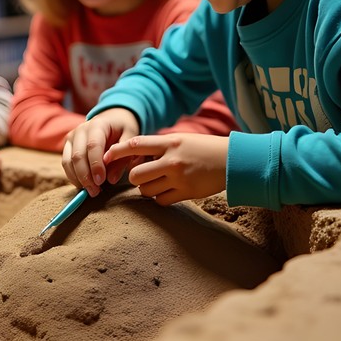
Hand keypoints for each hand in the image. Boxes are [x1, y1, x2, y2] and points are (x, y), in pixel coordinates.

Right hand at [62, 108, 139, 196]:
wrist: (112, 118)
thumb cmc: (123, 129)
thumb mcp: (131, 139)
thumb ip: (123, 157)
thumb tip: (111, 179)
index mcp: (98, 124)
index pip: (93, 146)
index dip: (96, 165)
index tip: (101, 181)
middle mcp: (81, 129)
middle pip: (77, 155)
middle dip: (85, 176)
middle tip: (95, 192)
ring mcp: (72, 137)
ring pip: (68, 161)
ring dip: (78, 179)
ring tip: (91, 191)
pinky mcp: (67, 145)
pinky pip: (65, 163)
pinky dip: (73, 176)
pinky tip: (84, 185)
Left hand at [105, 133, 227, 205]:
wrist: (233, 160)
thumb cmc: (203, 148)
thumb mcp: (180, 139)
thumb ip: (158, 146)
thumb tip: (133, 155)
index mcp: (170, 142)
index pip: (135, 144)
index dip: (117, 151)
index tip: (106, 156)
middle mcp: (172, 160)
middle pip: (136, 174)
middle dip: (134, 177)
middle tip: (141, 175)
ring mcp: (179, 178)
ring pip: (146, 190)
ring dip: (146, 188)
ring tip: (156, 182)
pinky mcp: (187, 193)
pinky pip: (160, 201)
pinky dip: (159, 198)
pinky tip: (166, 191)